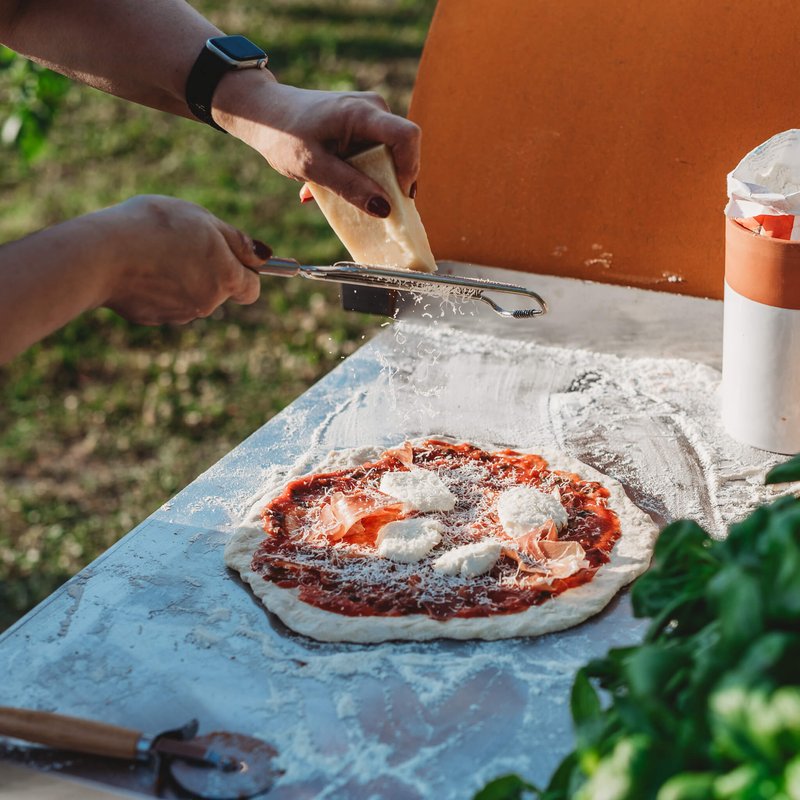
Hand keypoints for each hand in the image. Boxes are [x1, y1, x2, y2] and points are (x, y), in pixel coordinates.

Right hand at [99, 195, 268, 323]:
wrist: (101, 255)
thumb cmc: (155, 228)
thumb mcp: (202, 219)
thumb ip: (236, 240)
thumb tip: (263, 256)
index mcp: (227, 278)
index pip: (252, 288)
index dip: (244, 271)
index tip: (230, 256)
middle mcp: (209, 304)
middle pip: (219, 289)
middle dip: (207, 270)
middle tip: (180, 242)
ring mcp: (180, 314)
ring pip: (189, 294)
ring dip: (180, 276)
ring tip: (154, 250)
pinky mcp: (152, 319)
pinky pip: (162, 300)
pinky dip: (155, 287)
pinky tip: (136, 266)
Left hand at [212, 73, 420, 216]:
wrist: (263, 113)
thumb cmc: (283, 135)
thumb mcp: (312, 168)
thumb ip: (350, 187)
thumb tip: (385, 209)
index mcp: (363, 113)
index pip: (408, 137)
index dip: (409, 169)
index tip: (395, 197)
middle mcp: (374, 109)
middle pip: (402, 151)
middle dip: (389, 182)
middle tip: (366, 205)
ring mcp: (370, 115)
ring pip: (389, 156)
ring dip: (370, 181)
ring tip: (339, 192)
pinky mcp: (364, 125)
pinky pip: (375, 155)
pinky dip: (359, 174)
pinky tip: (332, 182)